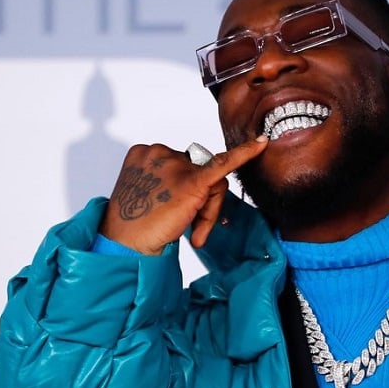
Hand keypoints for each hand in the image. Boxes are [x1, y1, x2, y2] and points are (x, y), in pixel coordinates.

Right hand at [98, 137, 267, 254]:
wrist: (126, 243)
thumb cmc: (135, 224)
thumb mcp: (148, 193)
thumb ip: (169, 182)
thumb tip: (197, 187)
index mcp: (145, 153)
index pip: (181, 164)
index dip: (185, 190)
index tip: (172, 208)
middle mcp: (160, 152)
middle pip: (199, 171)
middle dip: (200, 200)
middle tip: (189, 227)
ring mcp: (175, 164)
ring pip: (212, 180)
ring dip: (208, 210)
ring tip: (193, 232)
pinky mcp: (193, 181)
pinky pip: (225, 163)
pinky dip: (246, 153)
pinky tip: (261, 144)